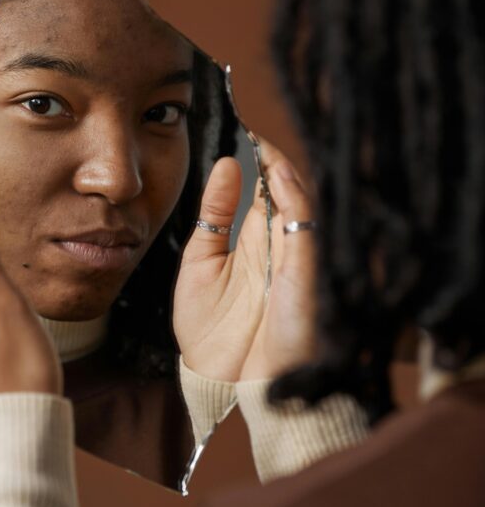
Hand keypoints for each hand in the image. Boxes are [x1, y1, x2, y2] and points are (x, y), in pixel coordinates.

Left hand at [172, 138, 316, 380]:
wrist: (219, 384)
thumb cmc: (212, 335)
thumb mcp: (200, 264)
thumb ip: (213, 216)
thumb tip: (224, 164)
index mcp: (256, 245)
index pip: (265, 192)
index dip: (259, 160)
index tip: (244, 126)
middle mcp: (281, 249)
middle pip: (287, 193)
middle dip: (274, 157)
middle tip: (255, 122)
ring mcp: (295, 262)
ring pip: (303, 205)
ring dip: (286, 171)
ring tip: (266, 140)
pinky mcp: (305, 278)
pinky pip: (306, 231)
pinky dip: (295, 201)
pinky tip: (279, 175)